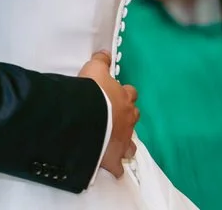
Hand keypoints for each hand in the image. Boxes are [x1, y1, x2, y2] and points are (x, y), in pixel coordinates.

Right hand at [78, 51, 138, 178]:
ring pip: (131, 144)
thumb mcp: (94, 70)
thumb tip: (106, 52)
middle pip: (134, 117)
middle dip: (126, 117)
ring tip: (116, 144)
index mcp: (124, 99)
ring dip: (125, 143)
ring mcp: (123, 140)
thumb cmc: (92, 93)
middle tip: (114, 117)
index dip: (124, 94)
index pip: (130, 94)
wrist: (87, 119)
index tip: (116, 95)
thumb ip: (101, 61)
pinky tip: (111, 168)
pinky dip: (115, 167)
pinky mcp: (115, 158)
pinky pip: (118, 167)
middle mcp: (128, 120)